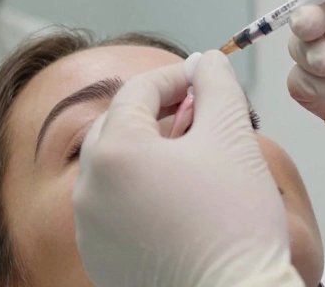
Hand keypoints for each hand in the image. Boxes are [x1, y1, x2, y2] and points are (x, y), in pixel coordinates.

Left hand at [73, 51, 304, 286]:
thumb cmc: (235, 228)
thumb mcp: (232, 136)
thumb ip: (216, 85)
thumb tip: (207, 64)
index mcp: (114, 152)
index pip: (138, 91)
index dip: (175, 76)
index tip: (202, 76)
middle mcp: (89, 189)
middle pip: (117, 126)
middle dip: (156, 111)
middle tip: (196, 109)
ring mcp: (90, 229)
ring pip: (113, 169)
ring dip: (146, 151)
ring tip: (190, 156)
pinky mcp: (101, 259)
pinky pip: (113, 209)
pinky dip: (139, 193)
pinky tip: (176, 198)